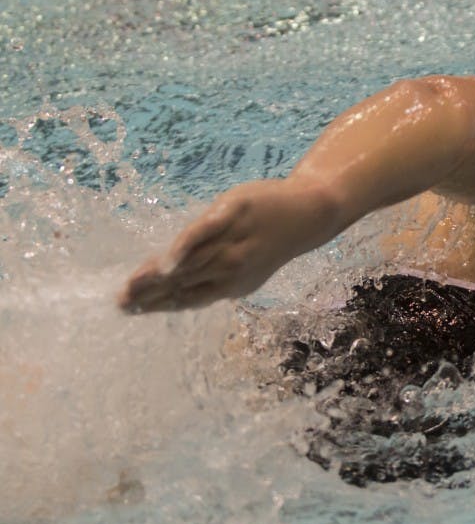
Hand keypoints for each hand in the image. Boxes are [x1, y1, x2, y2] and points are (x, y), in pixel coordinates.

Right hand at [118, 179, 334, 312]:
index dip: (158, 306)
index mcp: (232, 285)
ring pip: (190, 263)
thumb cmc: (267, 240)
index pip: (188, 299)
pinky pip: (206, 232)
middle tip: (119, 302)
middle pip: (183, 284)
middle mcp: (231, 267)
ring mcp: (232, 240)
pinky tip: (168, 258)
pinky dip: (187, 246)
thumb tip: (172, 284)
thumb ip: (211, 275)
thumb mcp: (244, 265)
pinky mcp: (232, 213)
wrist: (307, 214)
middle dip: (150, 294)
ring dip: (159, 275)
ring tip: (131, 284)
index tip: (129, 310)